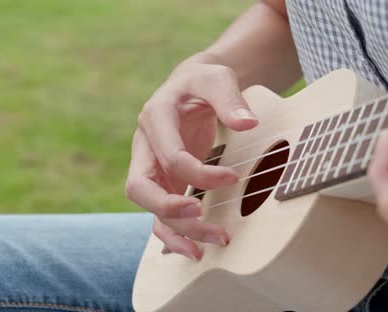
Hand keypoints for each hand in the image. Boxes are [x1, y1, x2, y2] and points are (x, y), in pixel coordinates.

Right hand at [125, 53, 258, 260]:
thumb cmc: (204, 81)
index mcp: (155, 117)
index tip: (234, 178)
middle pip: (140, 188)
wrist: (192, 86)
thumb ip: (229, 98)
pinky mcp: (163, 181)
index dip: (201, 173)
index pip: (171, 156)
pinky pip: (160, 213)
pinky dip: (174, 234)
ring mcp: (151, 166)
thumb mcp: (217, 77)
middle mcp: (146, 146)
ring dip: (176, 230)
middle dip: (170, 209)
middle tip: (205, 220)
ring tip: (206, 249)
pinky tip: (194, 250)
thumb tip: (247, 123)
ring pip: (150, 208)